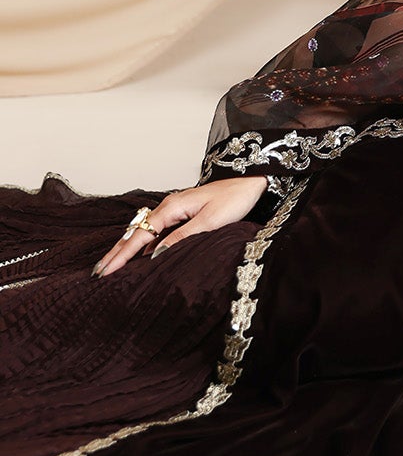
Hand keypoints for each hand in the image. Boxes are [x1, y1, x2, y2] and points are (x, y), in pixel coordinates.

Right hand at [93, 176, 268, 276]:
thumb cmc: (234, 199)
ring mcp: (175, 210)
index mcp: (172, 207)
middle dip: (117, 252)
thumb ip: (182, 238)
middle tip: (98, 272)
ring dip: (128, 249)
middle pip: (136, 233)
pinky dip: (145, 246)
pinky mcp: (182, 215)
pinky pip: (157, 233)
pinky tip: (141, 258)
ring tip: (112, 268)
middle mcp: (169, 207)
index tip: (105, 271)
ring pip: (145, 233)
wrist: (252, 183)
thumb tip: (155, 255)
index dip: (121, 255)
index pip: (140, 235)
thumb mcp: (209, 222)